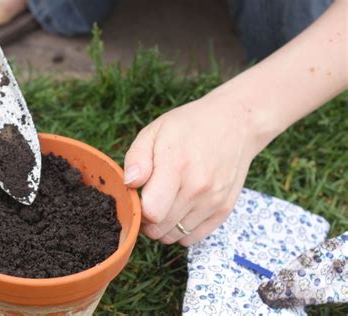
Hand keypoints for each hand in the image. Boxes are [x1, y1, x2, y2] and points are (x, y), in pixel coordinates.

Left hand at [124, 93, 262, 245]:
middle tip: (148, 199)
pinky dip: (181, 230)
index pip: (151, 212)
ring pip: (174, 237)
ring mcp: (213, 202)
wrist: (236, 123)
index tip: (138, 196)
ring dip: (163, 226)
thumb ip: (137, 159)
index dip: (137, 209)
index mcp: (177, 166)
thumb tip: (130, 184)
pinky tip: (180, 209)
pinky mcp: (224, 210)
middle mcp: (198, 188)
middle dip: (147, 220)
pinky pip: (192, 238)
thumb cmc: (189, 126)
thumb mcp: (154, 131)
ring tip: (165, 202)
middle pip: (159, 229)